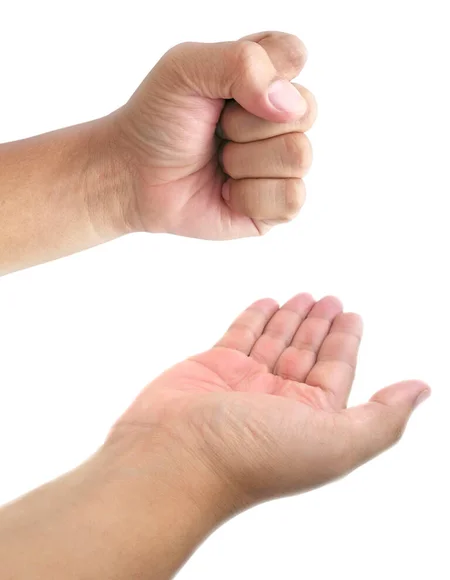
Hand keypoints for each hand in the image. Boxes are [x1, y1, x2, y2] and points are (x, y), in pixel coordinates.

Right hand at [109, 293, 429, 506]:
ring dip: (291, 318)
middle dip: (320, 326)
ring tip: (304, 295)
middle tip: (330, 298)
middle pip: (306, 353)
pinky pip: (240, 336)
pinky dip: (255, 319)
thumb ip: (382, 416)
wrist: (174, 457)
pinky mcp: (212, 367)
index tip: (352, 314)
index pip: (336, 370)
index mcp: (310, 419)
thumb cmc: (252, 456)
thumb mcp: (336, 442)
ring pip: (274, 342)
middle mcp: (278, 401)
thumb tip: (421, 391)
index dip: (346, 341)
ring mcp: (243, 383)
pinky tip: (267, 302)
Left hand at [111, 31, 316, 238]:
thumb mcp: (185, 67)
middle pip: (305, 111)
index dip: (258, 76)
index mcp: (265, 76)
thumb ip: (242, 62)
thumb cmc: (158, 120)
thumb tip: (290, 105)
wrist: (133, 176)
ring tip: (219, 162)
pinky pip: (291, 198)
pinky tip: (227, 191)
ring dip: (244, 161)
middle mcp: (281, 118)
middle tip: (215, 131)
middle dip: (246, 124)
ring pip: (298, 156)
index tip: (220, 91)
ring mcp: (282, 164)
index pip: (294, 57)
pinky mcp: (277, 205)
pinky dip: (249, 196)